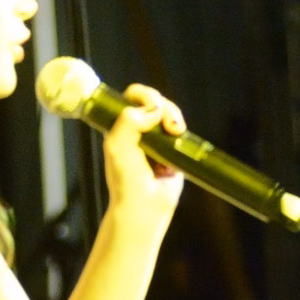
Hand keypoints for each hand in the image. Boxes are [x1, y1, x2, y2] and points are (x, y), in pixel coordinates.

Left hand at [101, 84, 185, 220]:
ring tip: (176, 131)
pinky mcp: (174, 150)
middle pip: (155, 101)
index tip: (151, 107)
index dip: (143, 95)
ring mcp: (158, 139)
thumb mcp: (117, 144)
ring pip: (170, 114)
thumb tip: (155, 109)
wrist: (145, 204)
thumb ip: (129, 120)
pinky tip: (178, 140)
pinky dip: (181, 133)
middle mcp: (140, 129)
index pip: (132, 97)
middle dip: (164, 106)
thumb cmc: (126, 178)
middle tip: (168, 123)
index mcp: (121, 125)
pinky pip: (181, 132)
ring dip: (175, 117)